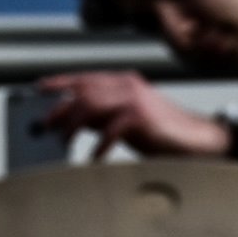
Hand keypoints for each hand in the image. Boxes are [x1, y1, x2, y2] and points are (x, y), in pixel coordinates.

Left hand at [28, 73, 233, 157]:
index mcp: (123, 82)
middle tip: (46, 128)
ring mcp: (134, 99)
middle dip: (60, 110)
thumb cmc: (164, 132)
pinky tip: (92, 159)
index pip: (84, 77)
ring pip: (90, 107)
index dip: (60, 82)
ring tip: (63, 143)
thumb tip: (75, 120)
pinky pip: (110, 130)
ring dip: (72, 127)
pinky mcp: (141, 117)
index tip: (40, 89)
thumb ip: (103, 116)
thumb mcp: (127, 120)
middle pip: (82, 93)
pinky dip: (98, 146)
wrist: (198, 139)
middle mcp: (126, 85)